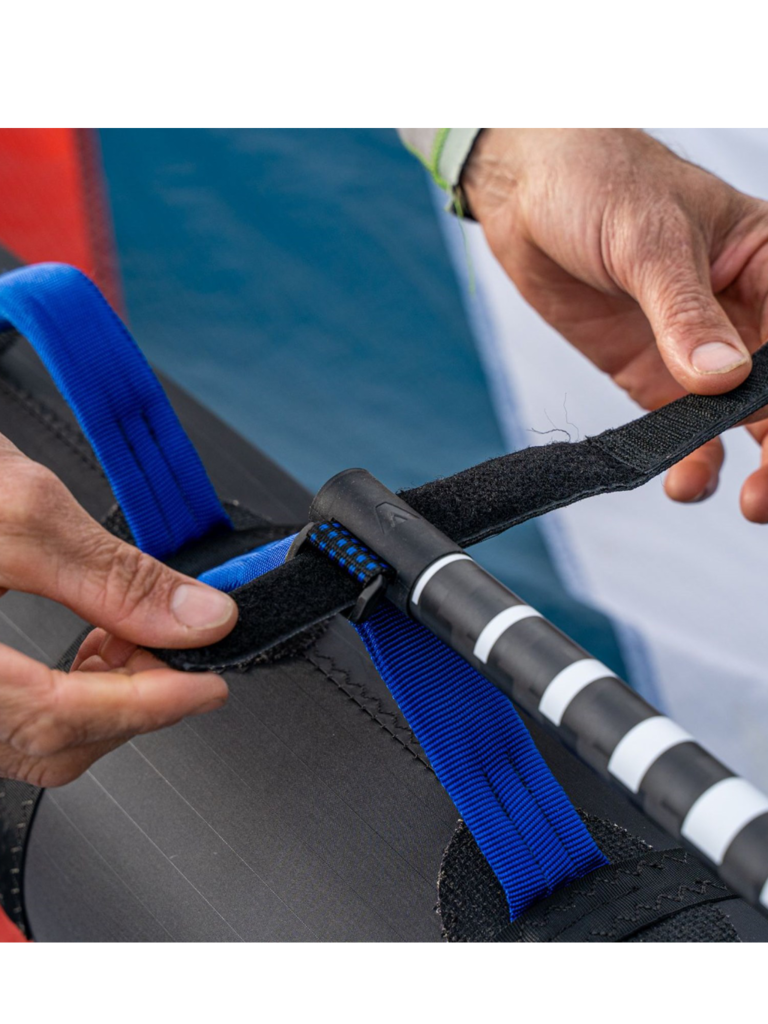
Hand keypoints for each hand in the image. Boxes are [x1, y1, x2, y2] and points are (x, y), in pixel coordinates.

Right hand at [0, 435, 237, 786]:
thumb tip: (200, 619)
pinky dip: (72, 689)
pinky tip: (100, 643)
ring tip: (142, 636)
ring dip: (106, 697)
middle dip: (130, 703)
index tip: (209, 685)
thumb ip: (114, 576)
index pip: (53, 717)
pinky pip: (15, 716)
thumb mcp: (21, 513)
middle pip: (48, 741)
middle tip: (182, 652)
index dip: (145, 707)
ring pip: (35, 737)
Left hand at [463, 126, 767, 520]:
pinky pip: (684, 429)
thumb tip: (723, 378)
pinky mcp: (655, 375)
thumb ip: (685, 312)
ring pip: (745, 420)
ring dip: (752, 464)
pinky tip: (684, 481)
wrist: (529, 192)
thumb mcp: (648, 238)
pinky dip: (689, 460)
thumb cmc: (600, 183)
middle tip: (767, 494)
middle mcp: (746, 311)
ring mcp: (700, 349)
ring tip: (744, 501)